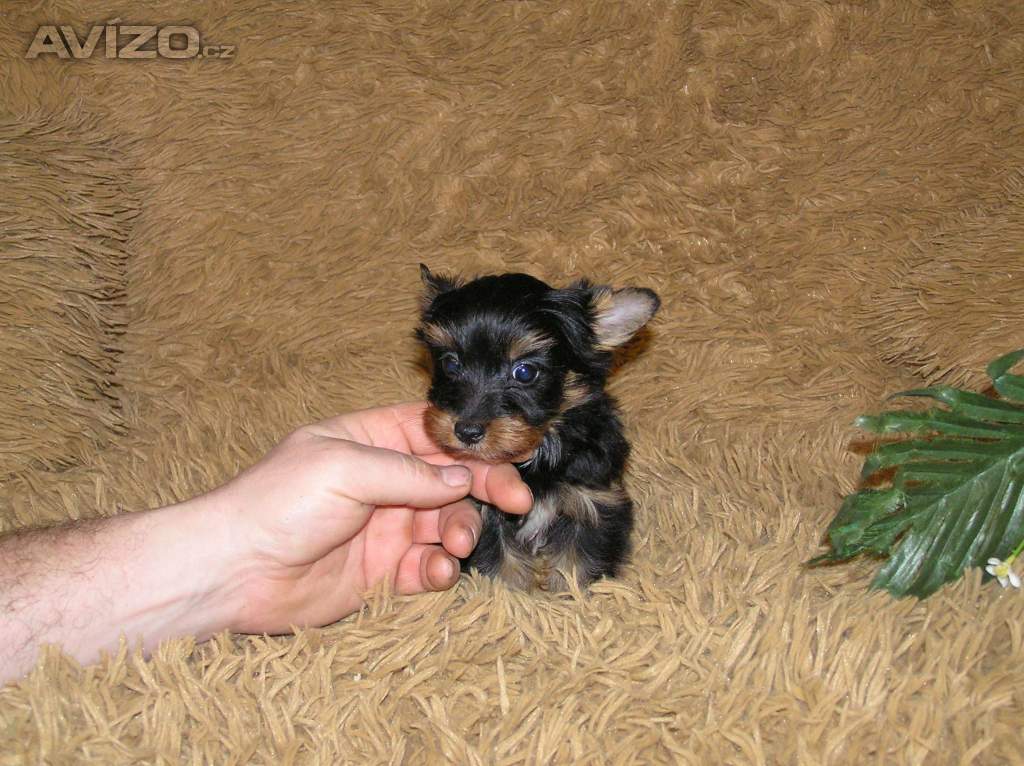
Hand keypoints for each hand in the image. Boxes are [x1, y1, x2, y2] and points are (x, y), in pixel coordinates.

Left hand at [214, 401, 532, 633]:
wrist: (234, 572)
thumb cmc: (277, 504)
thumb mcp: (343, 468)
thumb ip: (408, 473)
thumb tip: (463, 479)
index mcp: (370, 440)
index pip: (435, 433)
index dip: (474, 443)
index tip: (510, 455)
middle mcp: (382, 481)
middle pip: (451, 479)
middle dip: (485, 487)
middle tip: (515, 500)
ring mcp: (384, 527)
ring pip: (446, 523)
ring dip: (462, 530)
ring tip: (456, 543)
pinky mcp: (381, 573)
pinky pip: (426, 567)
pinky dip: (440, 570)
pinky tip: (437, 572)